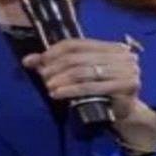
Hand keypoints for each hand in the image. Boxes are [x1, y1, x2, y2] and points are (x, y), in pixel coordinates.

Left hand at [23, 39, 155, 151]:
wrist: (125, 112)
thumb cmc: (100, 90)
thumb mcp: (79, 73)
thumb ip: (55, 64)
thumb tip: (28, 60)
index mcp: (110, 46)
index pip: (76, 43)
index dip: (55, 51)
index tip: (41, 61)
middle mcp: (121, 55)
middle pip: (78, 58)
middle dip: (56, 67)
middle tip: (43, 77)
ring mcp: (127, 70)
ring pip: (83, 72)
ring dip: (62, 79)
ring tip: (49, 87)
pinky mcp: (127, 86)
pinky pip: (91, 87)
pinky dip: (71, 91)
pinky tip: (58, 94)